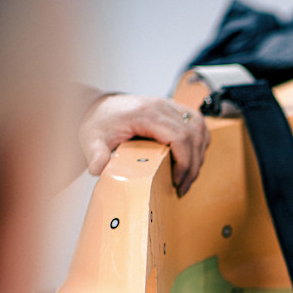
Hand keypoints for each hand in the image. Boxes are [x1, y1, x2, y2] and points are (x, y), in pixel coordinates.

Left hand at [78, 93, 209, 194]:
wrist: (101, 108)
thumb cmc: (100, 123)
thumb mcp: (92, 139)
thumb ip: (96, 153)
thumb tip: (98, 168)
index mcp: (146, 113)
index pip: (179, 136)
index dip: (184, 161)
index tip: (177, 181)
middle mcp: (162, 106)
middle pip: (193, 135)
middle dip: (192, 165)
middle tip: (182, 186)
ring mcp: (170, 106)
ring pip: (200, 129)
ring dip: (199, 154)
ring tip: (188, 176)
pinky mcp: (175, 109)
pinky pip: (198, 124)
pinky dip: (200, 142)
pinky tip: (193, 158)